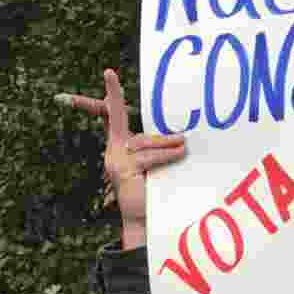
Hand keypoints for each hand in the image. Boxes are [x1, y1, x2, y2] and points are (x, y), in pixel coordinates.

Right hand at [55, 71, 185, 249]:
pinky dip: (166, 155)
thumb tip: (181, 136)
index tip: (109, 73)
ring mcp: (116, 161)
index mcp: (119, 147)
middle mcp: (113, 151)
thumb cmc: (154, 192)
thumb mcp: (157, 165)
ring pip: (143, 142)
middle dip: (117, 99)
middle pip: (120, 121)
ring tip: (184, 146)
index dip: (111, 95)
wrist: (144, 221)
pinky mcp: (123, 171)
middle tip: (124, 86)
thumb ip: (159, 148)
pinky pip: (148, 156)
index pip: (112, 116)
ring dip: (166, 144)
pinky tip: (179, 154)